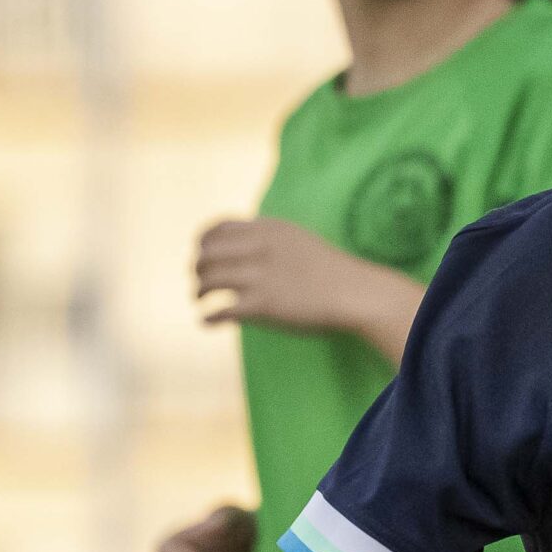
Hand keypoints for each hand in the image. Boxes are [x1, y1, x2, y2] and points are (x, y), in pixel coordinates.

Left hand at [197, 217, 374, 332]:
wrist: (355, 292)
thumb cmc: (331, 271)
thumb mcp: (297, 240)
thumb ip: (269, 240)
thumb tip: (244, 250)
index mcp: (267, 230)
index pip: (217, 229)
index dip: (202, 242)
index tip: (200, 254)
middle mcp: (258, 248)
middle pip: (206, 253)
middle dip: (196, 267)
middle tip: (198, 280)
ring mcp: (259, 276)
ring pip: (208, 280)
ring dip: (198, 291)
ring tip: (200, 300)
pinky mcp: (262, 305)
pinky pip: (221, 310)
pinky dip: (208, 317)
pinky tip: (206, 321)